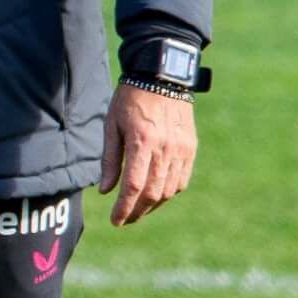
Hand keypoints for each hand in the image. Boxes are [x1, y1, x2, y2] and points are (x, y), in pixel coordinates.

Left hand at [99, 84, 197, 226]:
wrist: (162, 77)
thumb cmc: (130, 99)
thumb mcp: (111, 125)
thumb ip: (110, 159)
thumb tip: (106, 191)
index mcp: (142, 141)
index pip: (134, 186)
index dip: (124, 208)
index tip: (115, 221)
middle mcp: (165, 148)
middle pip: (153, 193)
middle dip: (137, 212)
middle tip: (124, 220)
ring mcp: (182, 149)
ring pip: (169, 189)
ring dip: (153, 205)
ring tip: (137, 210)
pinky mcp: (190, 148)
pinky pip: (182, 179)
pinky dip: (169, 192)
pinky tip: (156, 195)